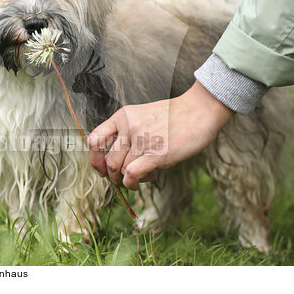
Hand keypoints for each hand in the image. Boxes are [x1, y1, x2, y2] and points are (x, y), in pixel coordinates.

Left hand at [87, 81, 233, 189]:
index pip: (94, 140)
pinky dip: (132, 183)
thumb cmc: (173, 117)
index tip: (102, 168)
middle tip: (122, 180)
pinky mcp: (157, 153)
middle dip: (112, 176)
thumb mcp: (141, 116)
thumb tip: (115, 165)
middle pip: (108, 161)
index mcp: (122, 116)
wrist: (199, 110)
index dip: (94, 159)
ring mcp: (141, 140)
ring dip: (126, 181)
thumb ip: (127, 134)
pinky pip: (132, 174)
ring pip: (121, 170)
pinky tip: (142, 182)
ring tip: (140, 179)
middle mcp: (128, 127)